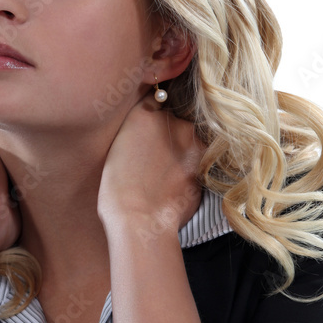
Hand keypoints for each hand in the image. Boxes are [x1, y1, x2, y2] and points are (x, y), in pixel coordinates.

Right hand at [97, 96, 204, 234]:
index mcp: (143, 113)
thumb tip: (151, 132)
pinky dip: (189, 171)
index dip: (152, 119)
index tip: (148, 135)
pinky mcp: (206, 162)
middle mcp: (172, 120)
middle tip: (155, 163)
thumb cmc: (118, 191)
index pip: (156, 102)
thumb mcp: (116, 150)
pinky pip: (198, 161)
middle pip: (175, 123)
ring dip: (182, 154)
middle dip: (169, 138)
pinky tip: (175, 187)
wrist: (140, 220)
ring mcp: (192, 141)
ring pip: (189, 143)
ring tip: (165, 178)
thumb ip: (138, 131)